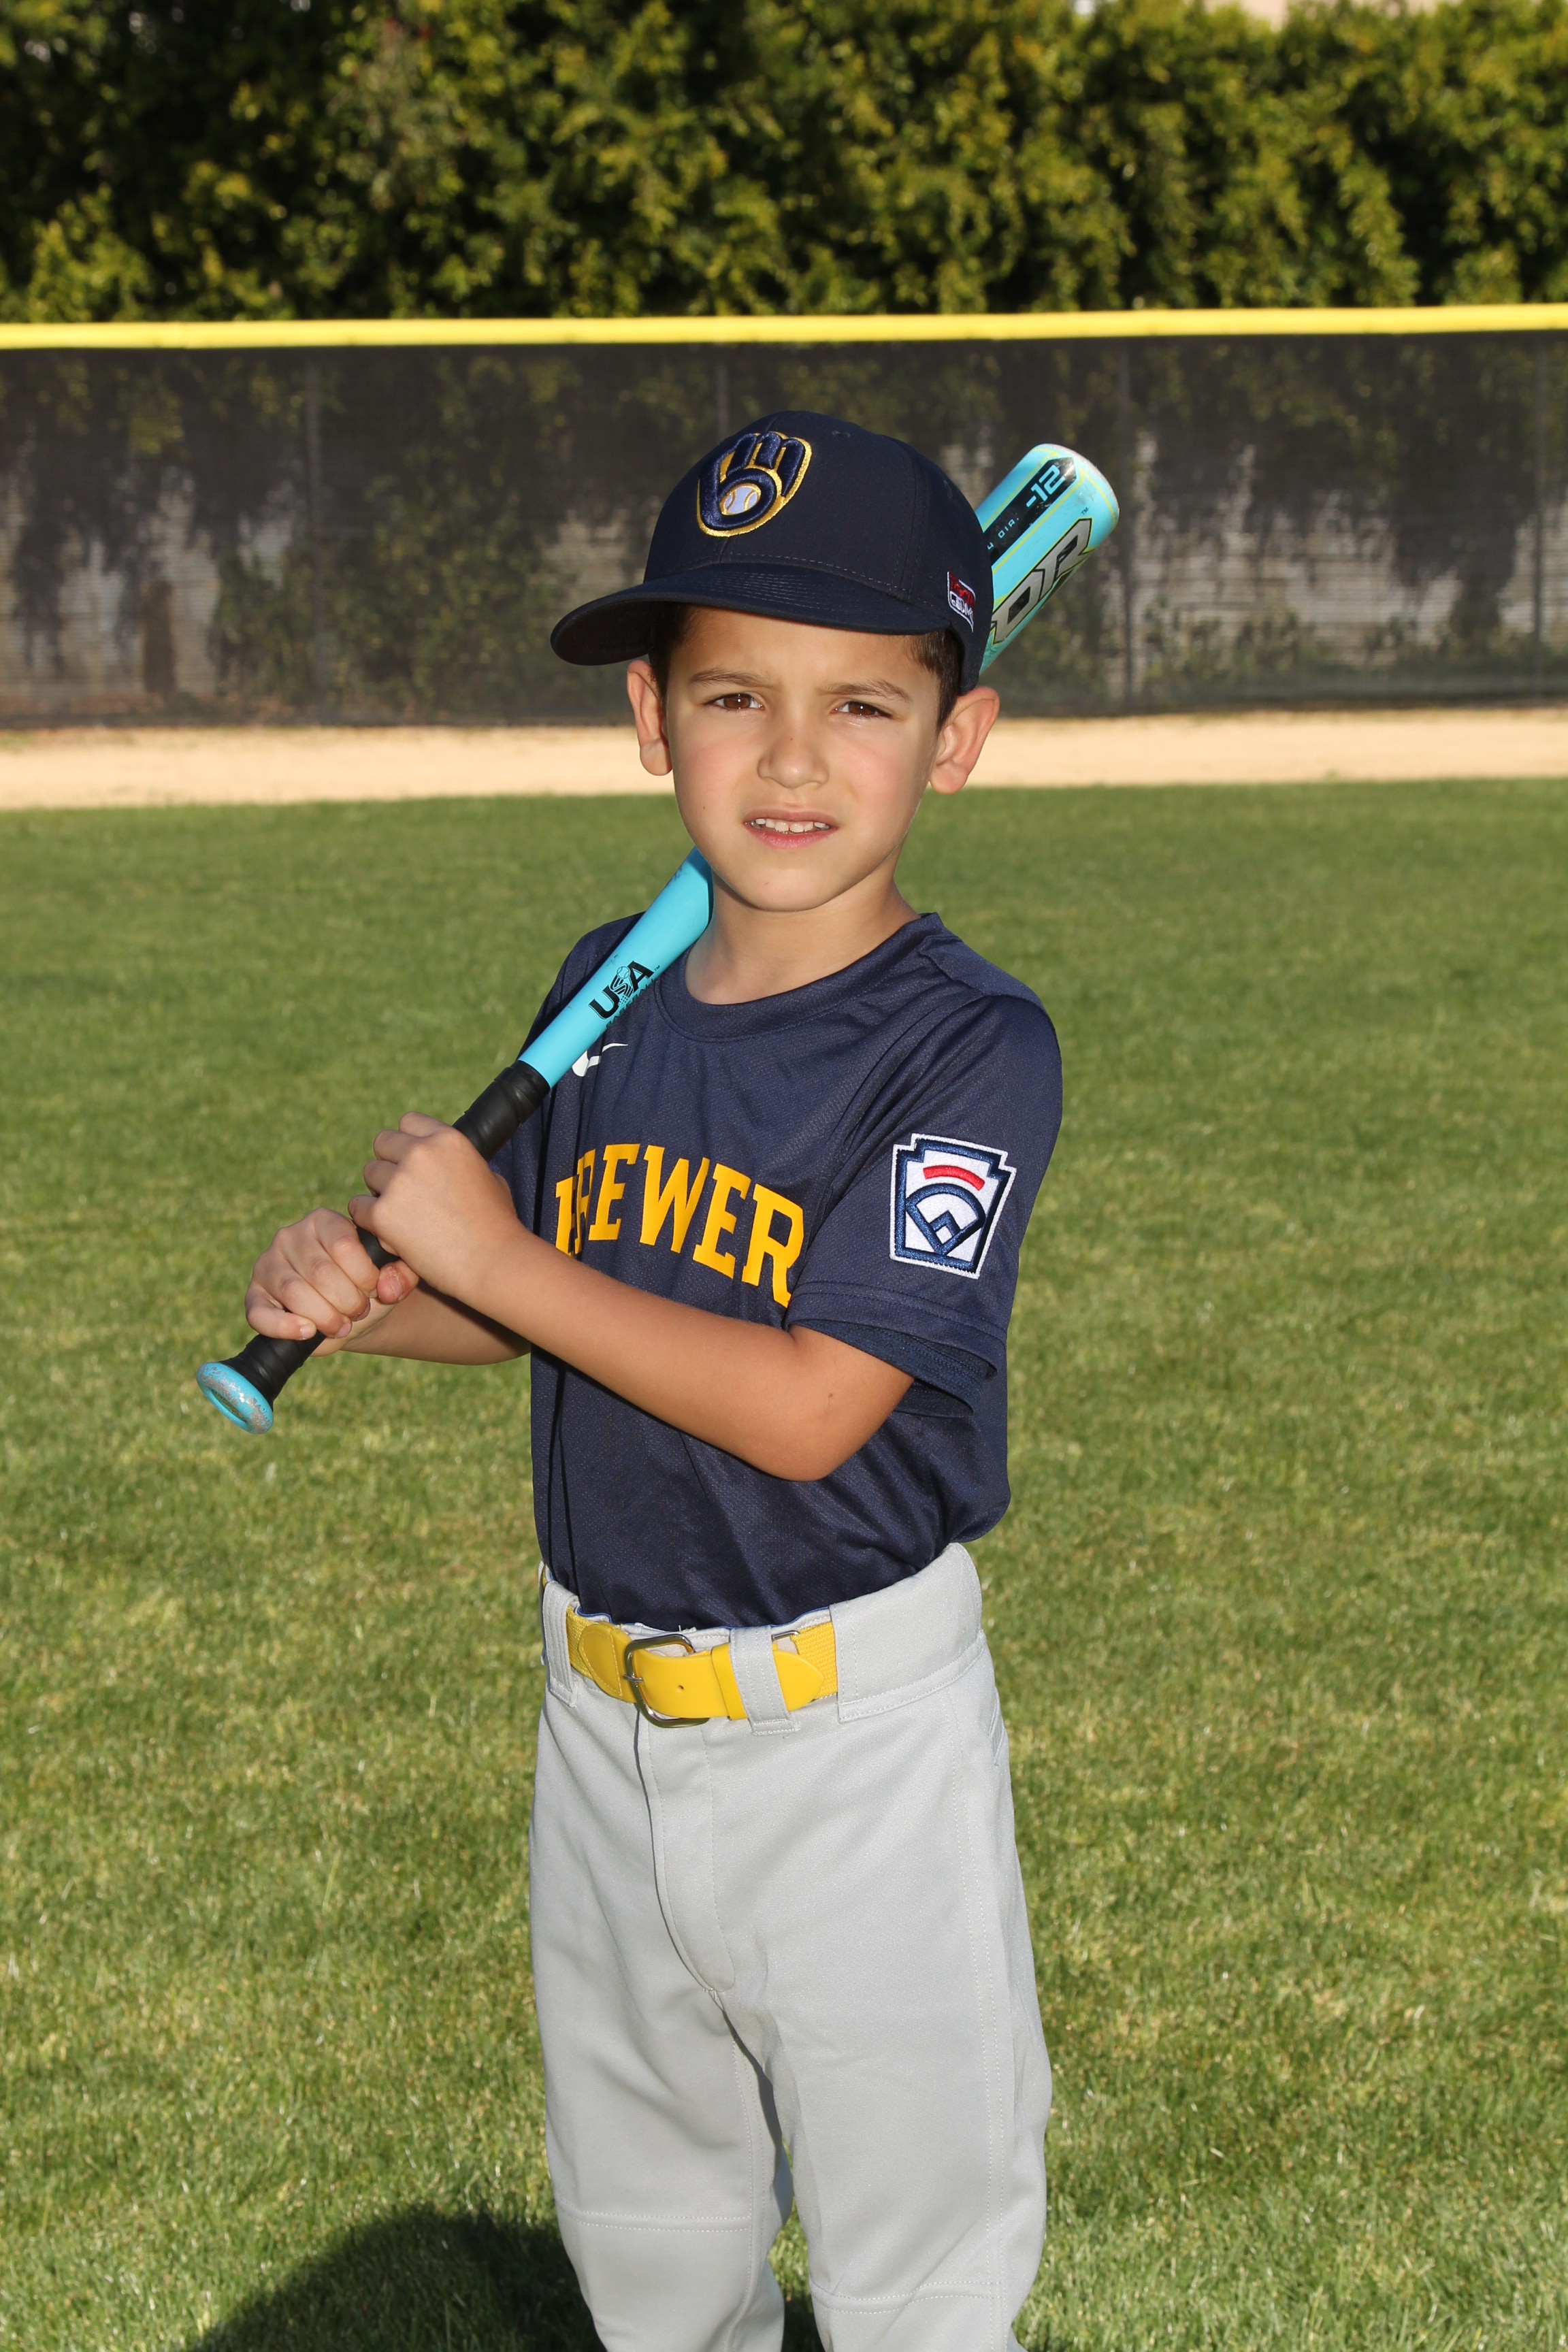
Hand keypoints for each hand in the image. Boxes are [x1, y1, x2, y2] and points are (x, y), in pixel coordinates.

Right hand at [246, 1207, 416, 1348]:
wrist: (349, 1313)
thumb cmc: (369, 1287)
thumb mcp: (390, 1277)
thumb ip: (400, 1275)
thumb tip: (387, 1288)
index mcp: (323, 1221)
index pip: (342, 1244)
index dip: (363, 1275)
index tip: (374, 1291)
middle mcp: (290, 1236)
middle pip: (319, 1270)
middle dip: (346, 1300)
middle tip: (359, 1312)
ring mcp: (268, 1265)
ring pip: (293, 1291)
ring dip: (323, 1316)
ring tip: (342, 1325)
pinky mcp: (254, 1295)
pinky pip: (261, 1313)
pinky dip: (284, 1327)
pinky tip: (308, 1332)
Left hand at [350, 1115, 520, 1304]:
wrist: (493, 1262)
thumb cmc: (497, 1225)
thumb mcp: (488, 1177)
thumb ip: (460, 1163)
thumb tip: (447, 1162)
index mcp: (448, 1139)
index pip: (408, 1122)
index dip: (407, 1143)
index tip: (412, 1161)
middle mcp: (421, 1153)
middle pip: (382, 1143)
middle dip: (390, 1164)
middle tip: (404, 1191)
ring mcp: (399, 1182)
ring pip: (369, 1174)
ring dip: (380, 1192)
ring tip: (402, 1216)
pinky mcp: (383, 1214)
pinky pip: (359, 1207)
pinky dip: (369, 1220)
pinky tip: (390, 1233)